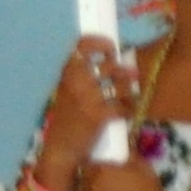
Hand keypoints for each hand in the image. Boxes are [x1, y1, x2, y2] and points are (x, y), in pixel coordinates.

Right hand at [36, 34, 135, 184]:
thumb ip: (84, 75)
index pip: (82, 45)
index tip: (111, 49)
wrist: (61, 148)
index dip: (101, 42)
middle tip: (127, 78)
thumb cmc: (68, 118)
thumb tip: (118, 62)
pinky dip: (128, 110)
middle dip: (123, 72)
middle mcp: (76, 81)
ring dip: (129, 91)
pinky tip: (125, 114)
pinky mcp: (98, 116)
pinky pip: (123, 107)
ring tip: (128, 97)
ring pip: (120, 85)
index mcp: (67, 72)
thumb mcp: (67, 91)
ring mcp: (87, 98)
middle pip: (110, 65)